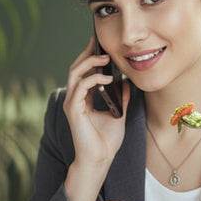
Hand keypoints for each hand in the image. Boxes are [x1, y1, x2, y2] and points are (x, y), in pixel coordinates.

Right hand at [61, 41, 130, 173]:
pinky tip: (108, 79)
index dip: (91, 56)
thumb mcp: (119, 112)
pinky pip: (81, 86)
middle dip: (88, 53)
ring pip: (75, 73)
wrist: (100, 159)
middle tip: (100, 42)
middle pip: (76, 68)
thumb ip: (122, 97)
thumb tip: (128, 81)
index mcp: (83, 99)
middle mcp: (74, 99)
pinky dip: (93, 79)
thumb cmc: (106, 141)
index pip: (84, 72)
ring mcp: (72, 104)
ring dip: (90, 62)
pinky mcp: (73, 110)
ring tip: (105, 58)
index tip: (102, 44)